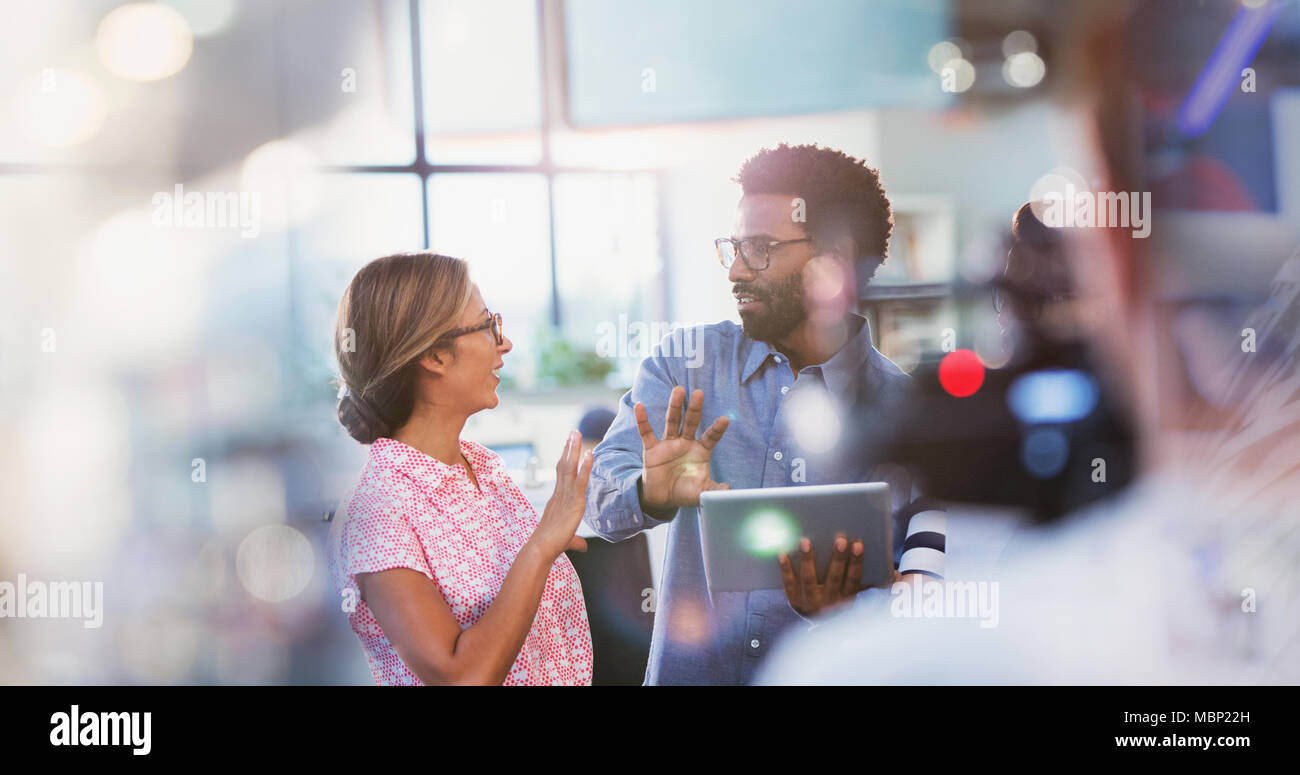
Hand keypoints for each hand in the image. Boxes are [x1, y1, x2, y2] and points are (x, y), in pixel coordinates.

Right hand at [529, 430, 593, 560]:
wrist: (540, 550)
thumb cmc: (550, 546)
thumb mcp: (567, 540)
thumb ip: (576, 541)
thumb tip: (583, 546)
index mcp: (557, 499)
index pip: (562, 474)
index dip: (566, 459)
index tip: (569, 445)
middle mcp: (559, 494)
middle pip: (564, 465)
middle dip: (569, 448)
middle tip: (573, 432)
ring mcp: (565, 496)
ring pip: (570, 468)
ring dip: (574, 449)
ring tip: (576, 433)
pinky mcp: (573, 502)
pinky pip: (580, 481)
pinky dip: (585, 466)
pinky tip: (590, 454)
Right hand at [635, 386, 730, 509]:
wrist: (663, 498)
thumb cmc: (685, 491)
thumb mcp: (702, 492)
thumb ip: (714, 490)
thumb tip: (729, 490)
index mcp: (700, 451)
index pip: (710, 437)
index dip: (717, 429)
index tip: (725, 419)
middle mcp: (685, 443)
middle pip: (691, 422)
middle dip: (695, 408)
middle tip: (699, 393)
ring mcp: (668, 444)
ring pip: (672, 421)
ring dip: (675, 406)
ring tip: (678, 390)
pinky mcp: (652, 449)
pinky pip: (646, 432)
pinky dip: (642, 420)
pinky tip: (640, 406)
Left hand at [778, 533, 880, 617]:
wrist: (817, 625)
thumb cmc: (840, 600)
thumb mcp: (858, 594)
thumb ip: (876, 583)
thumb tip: (898, 575)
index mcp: (847, 598)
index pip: (854, 579)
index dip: (856, 562)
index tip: (858, 543)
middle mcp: (830, 601)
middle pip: (834, 577)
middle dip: (838, 558)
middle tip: (840, 539)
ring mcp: (810, 601)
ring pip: (809, 579)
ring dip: (808, 560)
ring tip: (806, 541)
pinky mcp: (794, 600)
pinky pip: (789, 584)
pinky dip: (785, 569)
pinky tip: (783, 554)